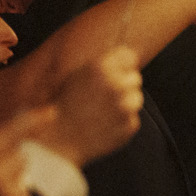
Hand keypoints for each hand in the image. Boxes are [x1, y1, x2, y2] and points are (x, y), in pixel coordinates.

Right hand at [40, 49, 144, 164]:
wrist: (58, 138)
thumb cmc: (65, 105)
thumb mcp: (78, 77)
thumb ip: (102, 67)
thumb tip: (130, 59)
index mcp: (100, 67)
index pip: (129, 56)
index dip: (123, 65)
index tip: (116, 72)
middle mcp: (116, 84)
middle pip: (135, 78)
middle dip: (124, 84)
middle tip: (105, 95)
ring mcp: (124, 106)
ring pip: (136, 98)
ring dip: (125, 103)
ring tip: (102, 111)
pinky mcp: (129, 125)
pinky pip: (132, 119)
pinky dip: (122, 122)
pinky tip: (103, 125)